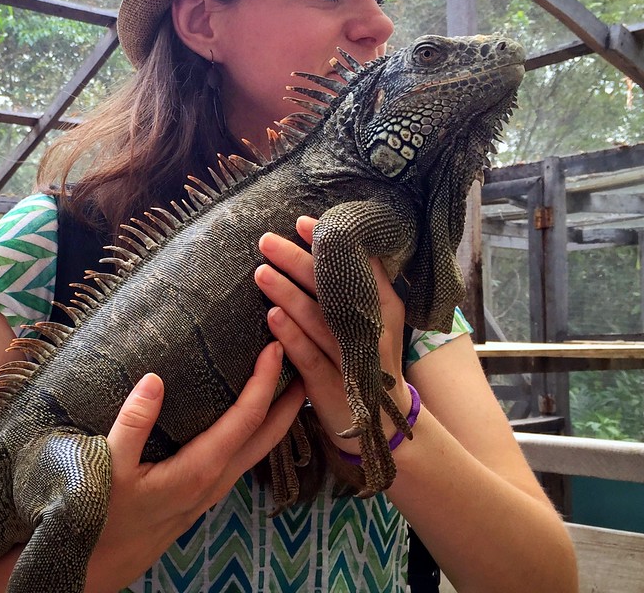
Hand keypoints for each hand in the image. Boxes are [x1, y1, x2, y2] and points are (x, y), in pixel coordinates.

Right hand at [81, 342, 304, 591]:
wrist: (96, 568)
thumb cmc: (100, 519)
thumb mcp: (108, 467)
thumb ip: (133, 423)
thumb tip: (155, 379)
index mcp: (199, 469)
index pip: (246, 418)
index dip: (264, 381)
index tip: (275, 349)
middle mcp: (214, 481)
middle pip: (267, 436)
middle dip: (288, 399)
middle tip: (302, 362)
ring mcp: (210, 492)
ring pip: (257, 450)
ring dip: (275, 417)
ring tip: (282, 386)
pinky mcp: (201, 496)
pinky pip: (240, 459)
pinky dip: (254, 433)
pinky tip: (245, 422)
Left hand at [255, 216, 408, 453]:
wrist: (382, 422)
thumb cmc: (366, 357)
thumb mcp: (374, 318)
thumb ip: (359, 282)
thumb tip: (328, 239)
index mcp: (383, 306)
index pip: (357, 267)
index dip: (330, 244)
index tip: (301, 222)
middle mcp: (370, 329)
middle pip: (332, 290)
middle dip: (298, 262)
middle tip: (266, 241)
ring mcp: (352, 359)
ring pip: (317, 320)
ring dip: (288, 294)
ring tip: (261, 272)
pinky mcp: (332, 386)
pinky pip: (309, 356)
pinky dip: (291, 336)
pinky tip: (272, 317)